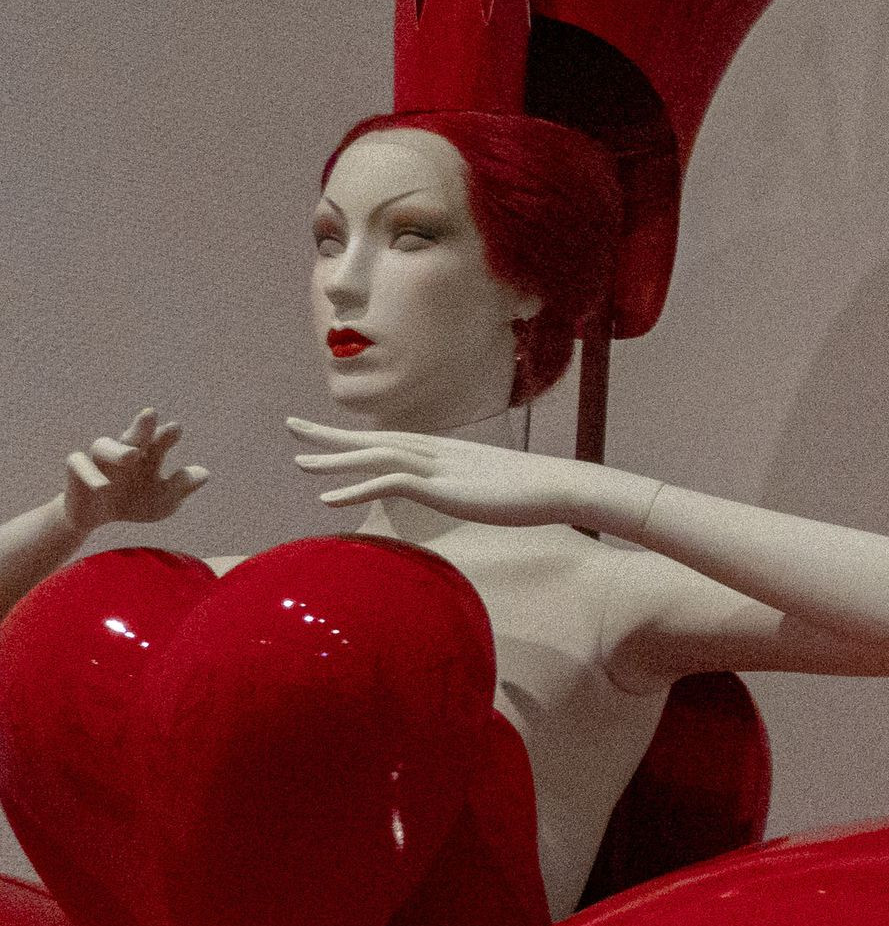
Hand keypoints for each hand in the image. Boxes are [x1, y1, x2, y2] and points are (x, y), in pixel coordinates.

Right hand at [60, 409, 209, 532]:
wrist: (97, 518)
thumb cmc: (135, 502)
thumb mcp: (164, 502)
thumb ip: (181, 487)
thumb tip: (204, 474)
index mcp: (149, 455)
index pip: (159, 441)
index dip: (166, 435)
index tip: (175, 428)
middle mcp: (124, 452)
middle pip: (133, 435)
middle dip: (142, 425)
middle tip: (151, 414)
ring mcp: (99, 460)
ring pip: (103, 446)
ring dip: (117, 450)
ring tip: (132, 455)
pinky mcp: (77, 471)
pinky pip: (78, 465)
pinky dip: (89, 474)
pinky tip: (102, 486)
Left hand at [286, 419, 649, 533]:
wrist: (559, 486)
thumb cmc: (534, 491)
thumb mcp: (492, 486)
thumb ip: (471, 485)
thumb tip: (464, 494)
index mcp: (446, 450)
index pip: (391, 438)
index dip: (356, 435)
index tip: (328, 434)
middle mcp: (436, 451)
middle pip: (374, 438)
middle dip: (331, 434)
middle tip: (291, 426)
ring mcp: (438, 466)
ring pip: (374, 456)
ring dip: (335, 459)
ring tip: (300, 463)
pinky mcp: (441, 486)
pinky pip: (387, 483)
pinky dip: (354, 488)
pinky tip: (328, 500)